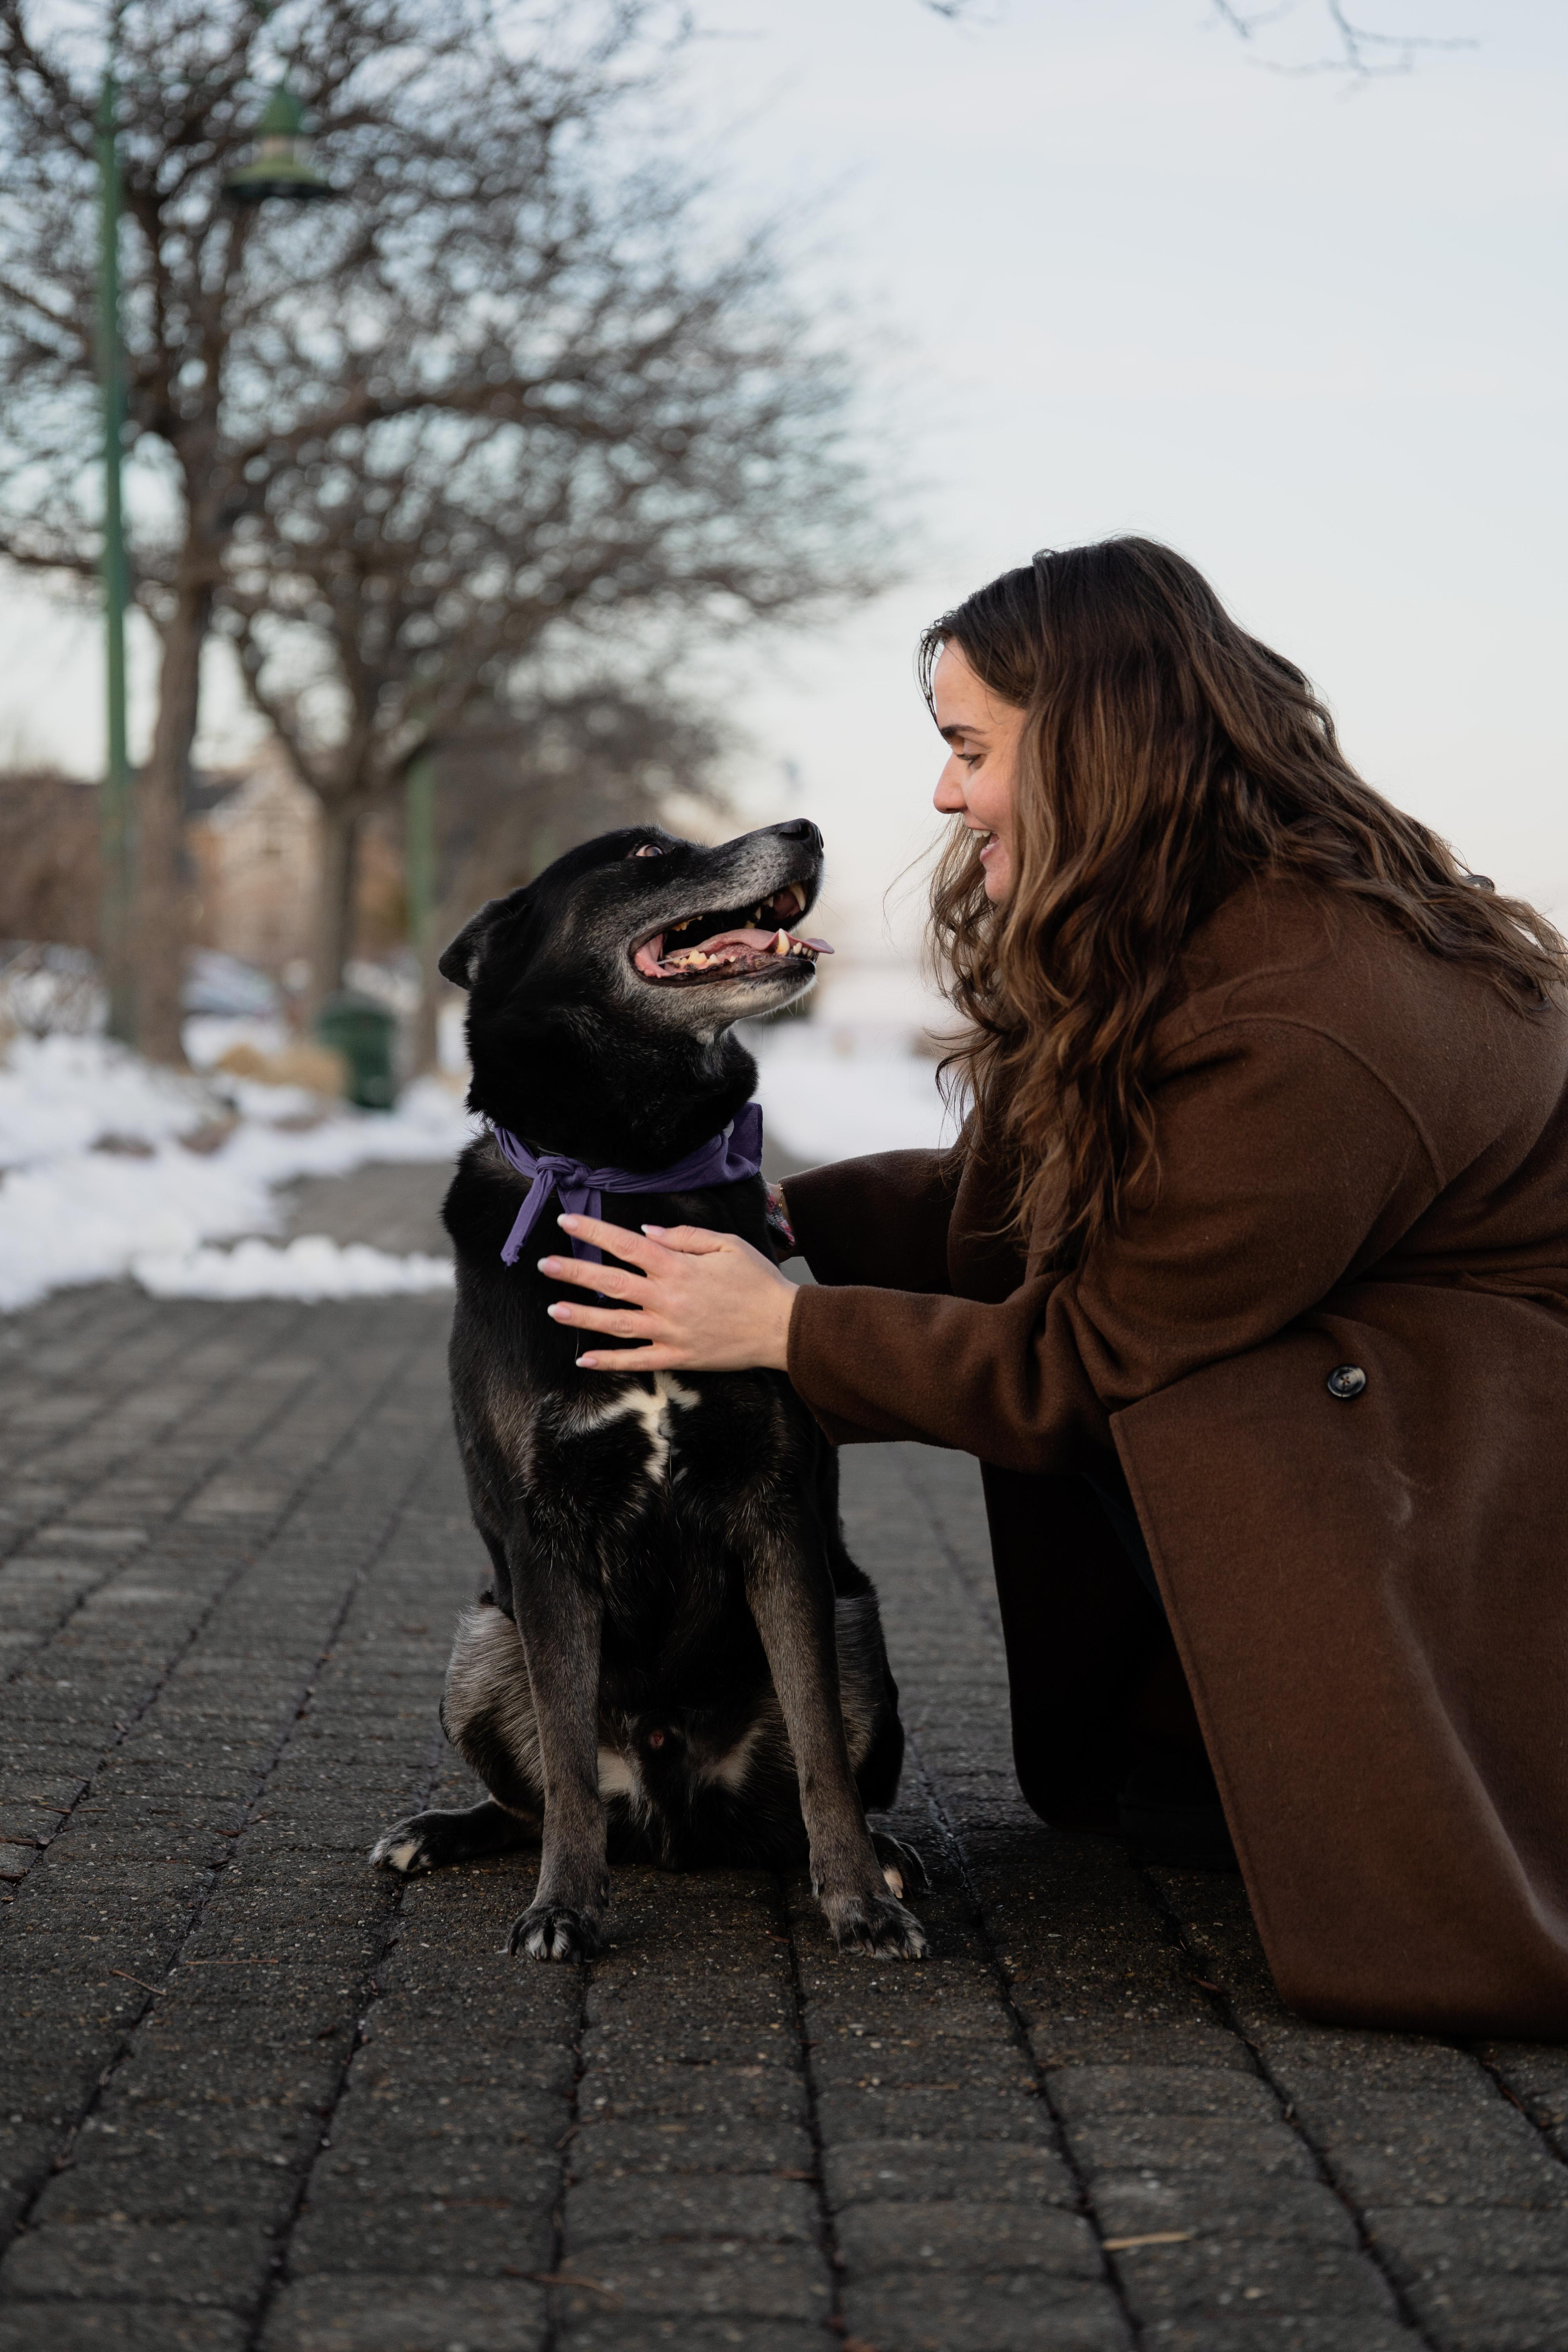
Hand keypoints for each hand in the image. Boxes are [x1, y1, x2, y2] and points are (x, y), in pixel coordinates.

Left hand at [538, 1215, 798, 1371]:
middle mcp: (668, 1298)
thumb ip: (685, 1236)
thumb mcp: (727, 1245)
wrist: (782, 1326)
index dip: (593, 1232)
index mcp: (678, 1266)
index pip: (626, 1244)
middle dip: (574, 1272)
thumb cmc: (758, 1281)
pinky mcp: (678, 1356)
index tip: (567, 1221)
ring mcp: (670, 1330)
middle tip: (545, 1264)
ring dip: (582, 1317)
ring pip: (616, 1323)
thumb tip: (647, 1232)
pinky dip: (610, 1361)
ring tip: (553, 1309)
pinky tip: (585, 1360)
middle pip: (611, 1282)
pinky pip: (637, 1360)